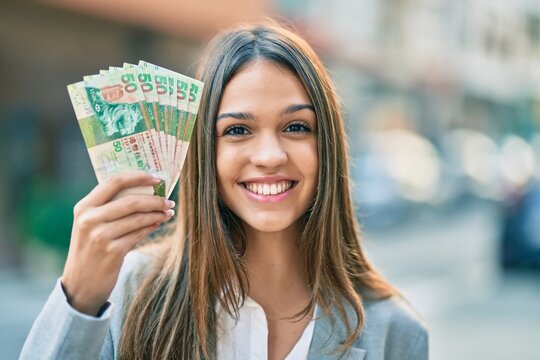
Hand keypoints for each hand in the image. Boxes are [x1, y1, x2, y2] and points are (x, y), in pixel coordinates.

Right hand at [61, 171, 174, 315]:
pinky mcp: (112, 252)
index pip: (114, 181)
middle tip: (168, 201)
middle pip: (130, 200)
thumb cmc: (91, 249)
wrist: (80, 285)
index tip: (156, 178)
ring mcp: (100, 236)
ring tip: (168, 212)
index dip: (138, 177)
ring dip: (157, 213)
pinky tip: (159, 223)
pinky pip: (139, 234)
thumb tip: (146, 190)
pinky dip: (152, 226)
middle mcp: (89, 219)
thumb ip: (109, 207)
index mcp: (84, 207)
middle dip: (154, 199)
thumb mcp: (91, 225)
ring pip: (138, 217)